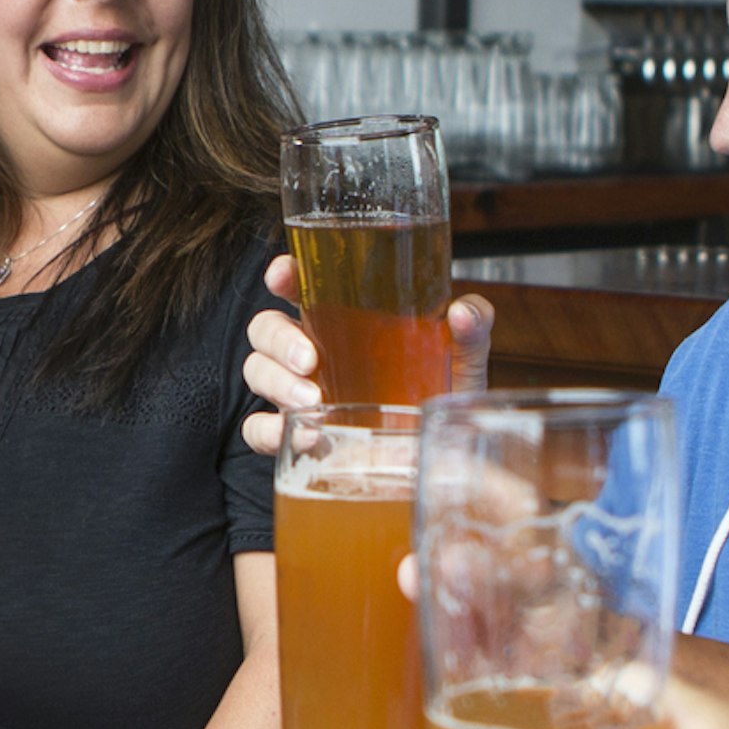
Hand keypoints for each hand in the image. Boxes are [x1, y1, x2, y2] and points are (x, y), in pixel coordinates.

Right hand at [238, 254, 493, 454]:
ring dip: (276, 382)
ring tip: (312, 399)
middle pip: (266, 329)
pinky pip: (258, 429)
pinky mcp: (297, 435)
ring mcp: (300, 393)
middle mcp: (313, 352)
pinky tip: (300, 435)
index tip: (284, 274)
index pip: (299, 286)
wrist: (445, 454)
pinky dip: (269, 431)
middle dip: (279, 339)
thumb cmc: (443, 395)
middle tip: (310, 358)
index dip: (282, 275)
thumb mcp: (463, 357)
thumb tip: (462, 312)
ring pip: (257, 372)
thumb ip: (471, 327)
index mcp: (342, 320)